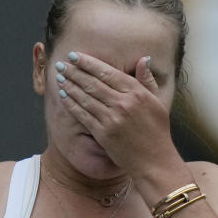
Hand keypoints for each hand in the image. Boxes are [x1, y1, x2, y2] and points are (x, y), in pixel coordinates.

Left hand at [55, 52, 180, 178]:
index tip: (75, 56)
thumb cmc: (157, 131)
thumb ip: (148, 80)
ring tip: (59, 76)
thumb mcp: (158, 101)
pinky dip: (71, 103)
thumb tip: (144, 58)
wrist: (154, 161)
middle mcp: (124, 103)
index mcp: (137, 92)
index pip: (108, 72)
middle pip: (93, 82)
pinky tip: (63, 95)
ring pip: (85, 97)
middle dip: (74, 71)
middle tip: (62, 63)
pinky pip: (83, 114)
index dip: (89, 63)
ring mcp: (112, 119)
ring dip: (69, 85)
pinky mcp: (103, 133)